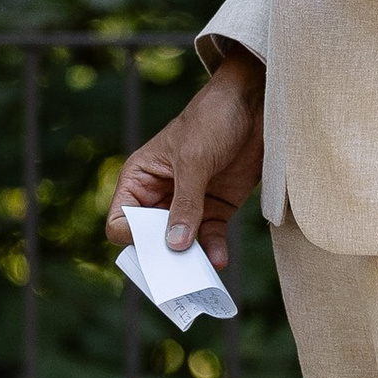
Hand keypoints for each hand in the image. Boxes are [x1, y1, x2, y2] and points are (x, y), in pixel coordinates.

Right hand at [104, 46, 263, 267]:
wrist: (256, 103)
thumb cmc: (213, 119)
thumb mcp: (193, 160)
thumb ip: (185, 204)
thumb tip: (174, 245)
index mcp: (140, 178)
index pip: (121, 221)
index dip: (134, 237)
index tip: (156, 246)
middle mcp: (160, 195)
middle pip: (151, 239)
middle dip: (163, 256)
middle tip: (179, 273)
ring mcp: (189, 204)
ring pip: (181, 244)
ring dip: (191, 260)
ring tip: (203, 273)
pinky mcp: (217, 208)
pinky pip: (209, 239)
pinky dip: (213, 252)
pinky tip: (219, 260)